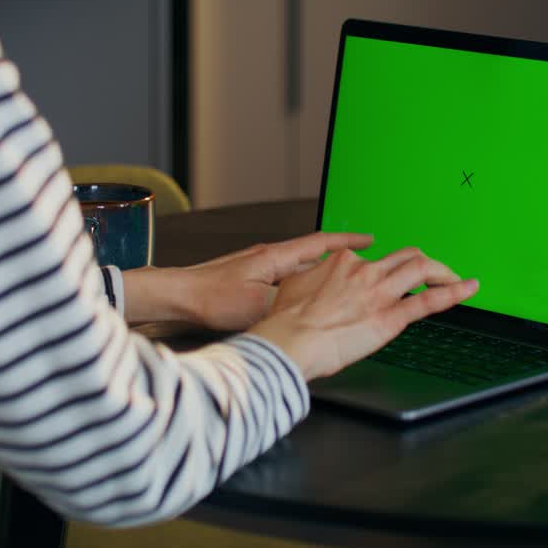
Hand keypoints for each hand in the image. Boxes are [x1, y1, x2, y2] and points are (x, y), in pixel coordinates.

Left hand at [121, 232, 374, 328]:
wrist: (178, 296)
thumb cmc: (210, 297)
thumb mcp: (256, 304)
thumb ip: (288, 304)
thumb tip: (314, 308)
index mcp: (275, 257)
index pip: (320, 243)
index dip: (348, 241)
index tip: (370, 239)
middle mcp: (269, 258)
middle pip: (313, 255)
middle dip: (340, 260)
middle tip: (363, 265)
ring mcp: (258, 269)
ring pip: (299, 271)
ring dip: (320, 276)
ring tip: (340, 287)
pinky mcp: (248, 283)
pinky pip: (285, 283)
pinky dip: (300, 289)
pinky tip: (301, 304)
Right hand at [249, 248, 478, 380]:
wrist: (290, 340)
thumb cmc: (287, 321)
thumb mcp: (295, 287)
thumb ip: (313, 279)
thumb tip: (315, 281)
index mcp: (341, 262)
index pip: (372, 258)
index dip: (384, 269)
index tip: (387, 279)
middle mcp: (365, 270)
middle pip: (405, 256)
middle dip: (424, 263)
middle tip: (432, 274)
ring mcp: (380, 292)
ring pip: (422, 268)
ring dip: (442, 272)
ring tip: (454, 279)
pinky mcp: (390, 317)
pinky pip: (429, 301)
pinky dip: (454, 292)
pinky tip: (470, 289)